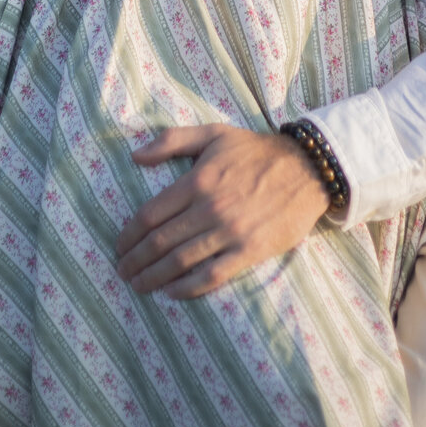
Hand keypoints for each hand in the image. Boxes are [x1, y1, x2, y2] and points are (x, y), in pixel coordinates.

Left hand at [116, 125, 329, 298]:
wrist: (306, 169)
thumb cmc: (255, 151)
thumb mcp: (213, 134)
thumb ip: (172, 140)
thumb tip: (135, 155)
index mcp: (197, 180)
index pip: (150, 214)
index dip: (128, 235)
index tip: (118, 247)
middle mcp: (209, 208)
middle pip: (160, 243)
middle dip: (135, 261)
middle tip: (122, 272)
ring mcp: (229, 232)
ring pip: (180, 262)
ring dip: (154, 278)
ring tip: (139, 285)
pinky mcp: (249, 251)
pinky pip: (211, 276)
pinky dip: (186, 289)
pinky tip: (172, 293)